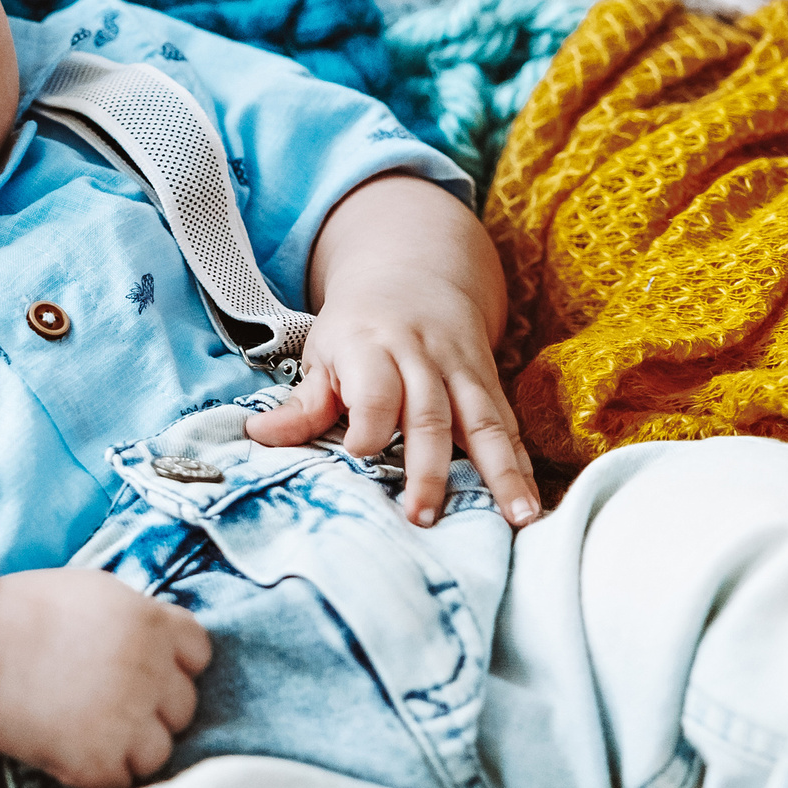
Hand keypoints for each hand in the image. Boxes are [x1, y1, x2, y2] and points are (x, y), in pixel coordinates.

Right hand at [0, 569, 209, 787]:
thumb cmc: (24, 615)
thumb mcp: (92, 591)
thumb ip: (138, 615)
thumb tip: (169, 639)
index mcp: (151, 622)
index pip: (199, 653)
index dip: (174, 663)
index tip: (147, 668)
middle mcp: (149, 669)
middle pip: (183, 706)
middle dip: (153, 708)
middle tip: (110, 703)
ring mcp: (127, 718)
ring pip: (160, 750)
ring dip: (132, 747)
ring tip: (91, 731)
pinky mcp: (101, 760)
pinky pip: (123, 781)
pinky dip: (101, 773)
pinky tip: (72, 750)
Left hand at [242, 174, 539, 528]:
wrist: (416, 270)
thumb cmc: (357, 327)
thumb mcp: (322, 353)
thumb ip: (300, 403)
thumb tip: (256, 436)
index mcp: (369, 346)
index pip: (373, 389)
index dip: (367, 424)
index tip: (358, 459)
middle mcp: (420, 356)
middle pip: (428, 414)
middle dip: (428, 467)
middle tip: (422, 516)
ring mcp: (460, 368)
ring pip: (483, 419)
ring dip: (501, 470)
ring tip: (517, 516)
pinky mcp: (488, 380)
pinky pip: (507, 422)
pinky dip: (521, 461)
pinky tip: (531, 500)